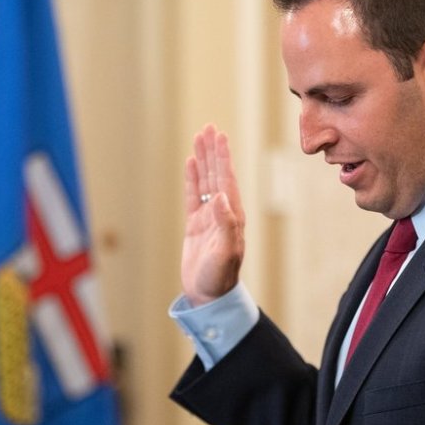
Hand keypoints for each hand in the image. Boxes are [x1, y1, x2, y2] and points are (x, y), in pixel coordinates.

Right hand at [180, 124, 245, 304]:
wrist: (208, 296)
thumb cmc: (219, 277)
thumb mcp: (224, 252)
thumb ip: (225, 224)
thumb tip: (221, 196)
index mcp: (233, 216)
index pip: (227, 180)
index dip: (222, 158)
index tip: (219, 136)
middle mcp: (223, 212)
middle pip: (217, 174)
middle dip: (214, 151)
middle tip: (210, 128)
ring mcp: (209, 217)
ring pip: (205, 181)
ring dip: (203, 160)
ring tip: (200, 138)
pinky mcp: (196, 225)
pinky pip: (193, 195)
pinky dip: (192, 178)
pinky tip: (191, 164)